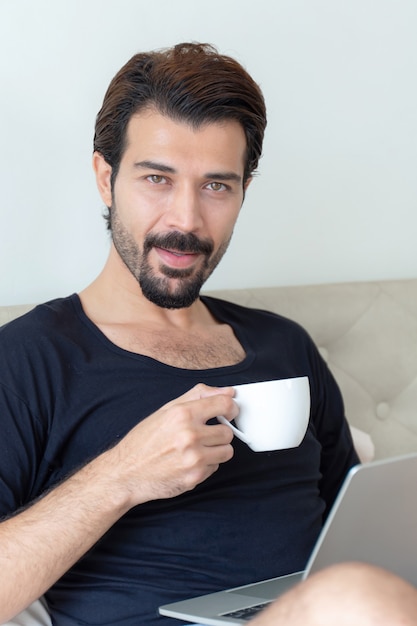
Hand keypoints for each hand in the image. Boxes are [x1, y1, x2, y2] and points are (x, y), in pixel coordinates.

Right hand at [106, 383, 237, 506]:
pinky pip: (215, 467)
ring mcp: (193, 458)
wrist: (125, 473)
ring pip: (227, 451)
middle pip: (227, 432)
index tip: (229, 412)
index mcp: (182, 414)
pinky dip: (206, 465)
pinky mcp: (194, 477)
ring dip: (215, 450)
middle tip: (202, 435)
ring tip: (196, 449)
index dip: (231, 408)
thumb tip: (228, 391)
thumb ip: (198, 396)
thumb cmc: (144, 440)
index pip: (225, 404)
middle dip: (218, 433)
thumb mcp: (167, 410)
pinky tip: (188, 463)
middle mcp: (189, 435)